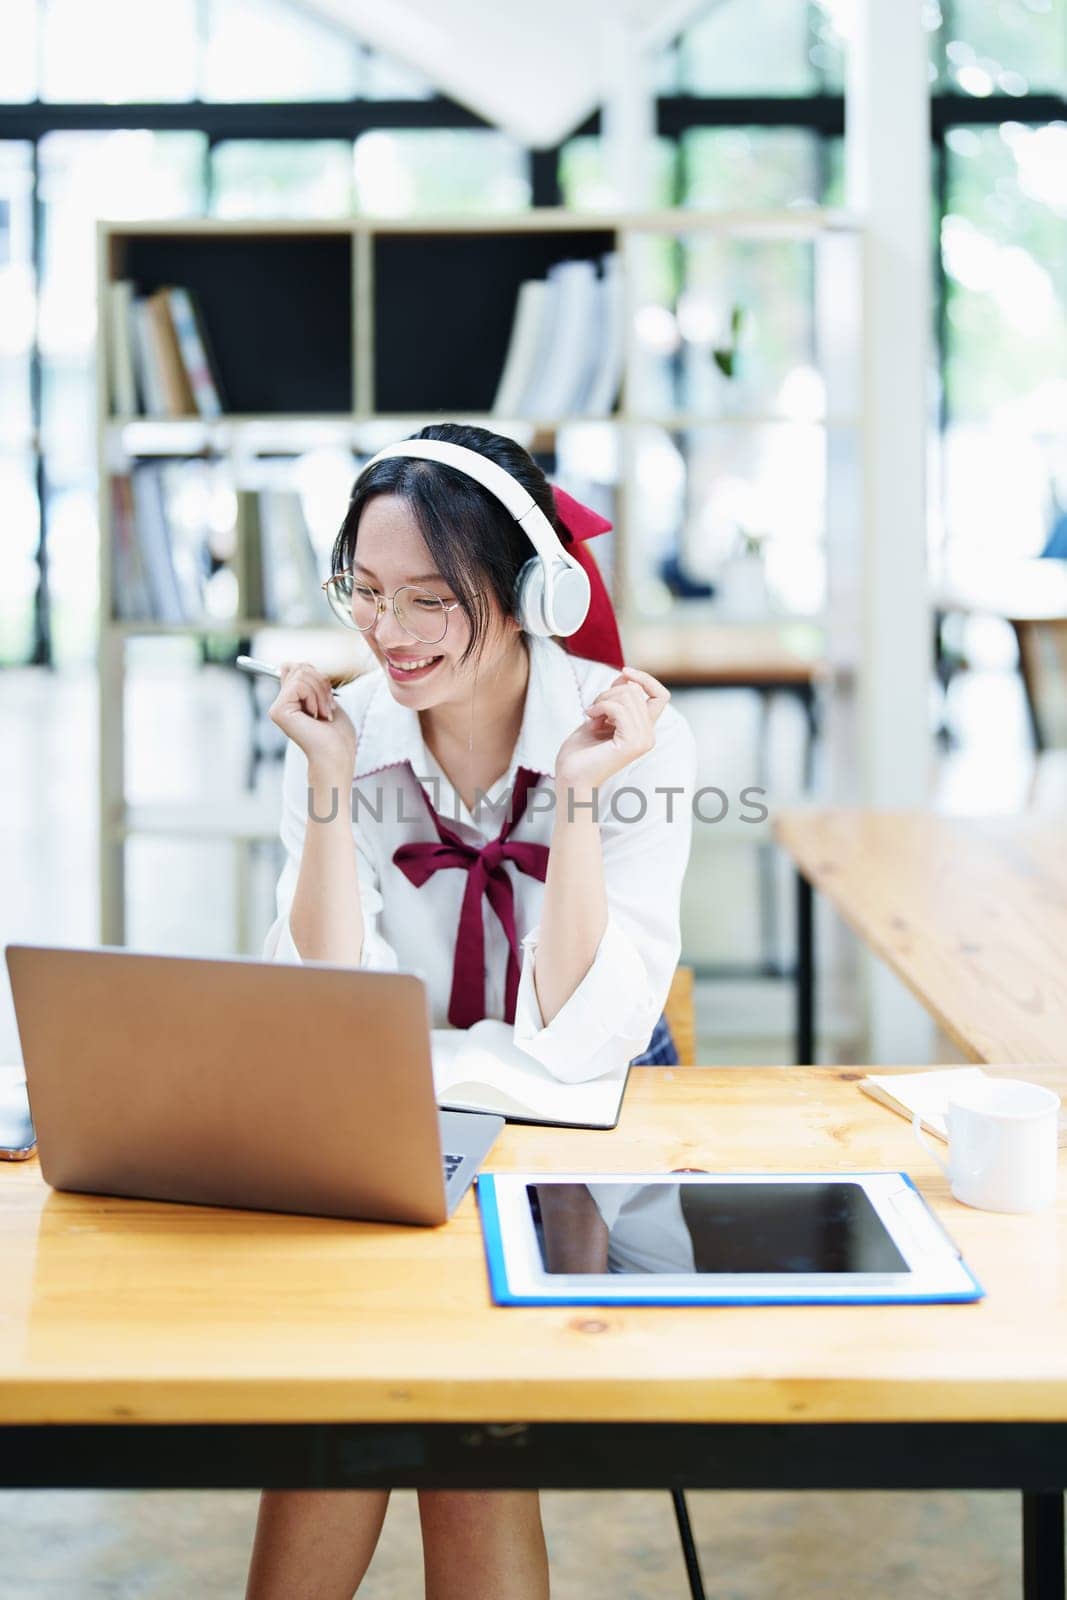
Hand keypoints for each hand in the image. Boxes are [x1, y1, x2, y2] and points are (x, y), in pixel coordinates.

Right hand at [268, 661, 355, 778]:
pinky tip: (315, 716)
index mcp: (292, 701)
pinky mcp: (278, 710)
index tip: (328, 697)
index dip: (316, 675)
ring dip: (321, 693)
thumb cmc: (337, 735)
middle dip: (322, 683)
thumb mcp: (325, 700)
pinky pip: (299, 684)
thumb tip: (288, 665)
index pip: (296, 668)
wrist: (336, 754)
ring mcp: (278, 707)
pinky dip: (315, 697)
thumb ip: (309, 683)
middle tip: (328, 708)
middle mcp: (281, 704)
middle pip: (300, 667)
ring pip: (301, 673)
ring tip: (323, 714)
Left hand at [554, 666, 669, 794]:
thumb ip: (616, 697)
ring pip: (628, 696)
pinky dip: (601, 706)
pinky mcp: (632, 744)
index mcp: (644, 729)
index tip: (624, 672)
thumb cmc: (581, 751)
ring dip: (603, 699)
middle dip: (610, 691)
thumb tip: (626, 676)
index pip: (660, 695)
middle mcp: (648, 735)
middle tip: (593, 708)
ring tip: (591, 714)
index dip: (645, 679)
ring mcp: (643, 740)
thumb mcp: (600, 715)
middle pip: (636, 691)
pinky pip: (619, 709)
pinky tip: (590, 717)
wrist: (571, 777)